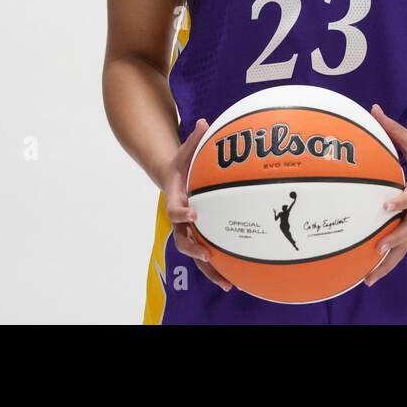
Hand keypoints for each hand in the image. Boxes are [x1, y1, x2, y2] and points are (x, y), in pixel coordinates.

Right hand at [159, 118, 232, 292]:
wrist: (171, 178)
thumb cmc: (181, 164)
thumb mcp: (185, 151)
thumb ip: (194, 140)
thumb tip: (204, 122)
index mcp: (175, 199)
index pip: (174, 210)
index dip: (182, 213)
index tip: (194, 214)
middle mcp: (180, 220)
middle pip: (182, 240)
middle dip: (194, 250)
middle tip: (207, 255)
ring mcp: (188, 231)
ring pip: (195, 254)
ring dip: (209, 270)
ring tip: (227, 284)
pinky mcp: (198, 237)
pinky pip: (207, 255)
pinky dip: (217, 268)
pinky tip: (235, 280)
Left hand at [363, 104, 406, 286]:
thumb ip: (392, 128)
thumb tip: (373, 109)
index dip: (399, 201)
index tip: (385, 206)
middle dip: (393, 240)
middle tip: (377, 249)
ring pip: (405, 245)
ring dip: (388, 263)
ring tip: (368, 279)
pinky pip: (402, 246)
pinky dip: (388, 261)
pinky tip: (371, 274)